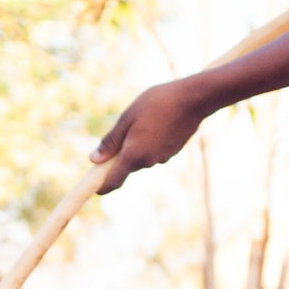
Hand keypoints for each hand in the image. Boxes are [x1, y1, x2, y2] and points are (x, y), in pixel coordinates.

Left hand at [90, 79, 207, 193]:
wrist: (194, 99)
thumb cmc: (157, 104)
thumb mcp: (127, 118)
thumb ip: (110, 141)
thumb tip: (94, 160)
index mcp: (133, 155)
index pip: (114, 181)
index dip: (103, 186)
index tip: (96, 189)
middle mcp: (148, 162)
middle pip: (127, 166)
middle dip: (121, 155)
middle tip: (123, 130)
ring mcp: (162, 158)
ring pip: (142, 157)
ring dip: (137, 146)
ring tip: (145, 120)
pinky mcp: (173, 152)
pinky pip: (155, 151)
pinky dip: (151, 142)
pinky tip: (158, 122)